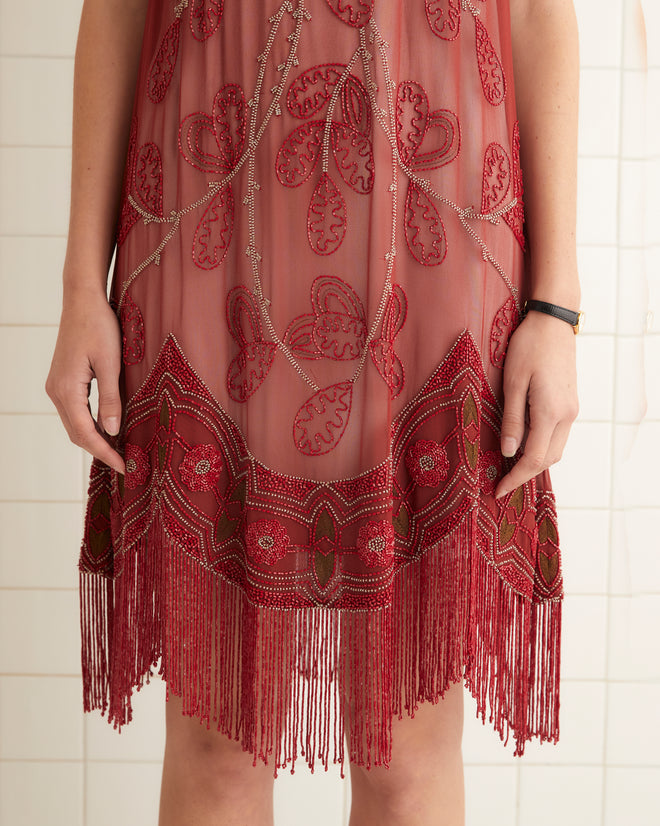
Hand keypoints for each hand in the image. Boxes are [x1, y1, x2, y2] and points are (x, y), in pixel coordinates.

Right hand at [45, 288, 125, 474]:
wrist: (82, 300)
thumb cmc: (99, 326)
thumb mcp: (111, 363)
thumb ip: (112, 399)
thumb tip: (113, 431)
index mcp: (67, 390)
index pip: (85, 433)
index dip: (105, 453)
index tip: (124, 467)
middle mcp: (56, 391)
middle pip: (77, 433)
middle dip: (100, 450)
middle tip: (125, 463)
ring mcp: (57, 386)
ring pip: (75, 423)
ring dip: (95, 439)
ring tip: (120, 450)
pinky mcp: (63, 380)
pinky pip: (75, 411)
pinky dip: (90, 424)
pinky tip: (108, 428)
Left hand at [494, 309, 578, 497]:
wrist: (553, 322)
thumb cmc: (528, 347)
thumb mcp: (512, 383)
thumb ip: (511, 420)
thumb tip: (508, 453)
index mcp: (551, 412)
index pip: (534, 459)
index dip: (515, 478)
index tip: (498, 491)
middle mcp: (567, 415)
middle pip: (548, 459)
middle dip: (525, 474)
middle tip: (500, 483)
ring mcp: (572, 409)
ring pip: (555, 448)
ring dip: (534, 461)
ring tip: (508, 468)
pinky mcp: (570, 403)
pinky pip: (557, 435)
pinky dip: (541, 446)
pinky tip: (523, 444)